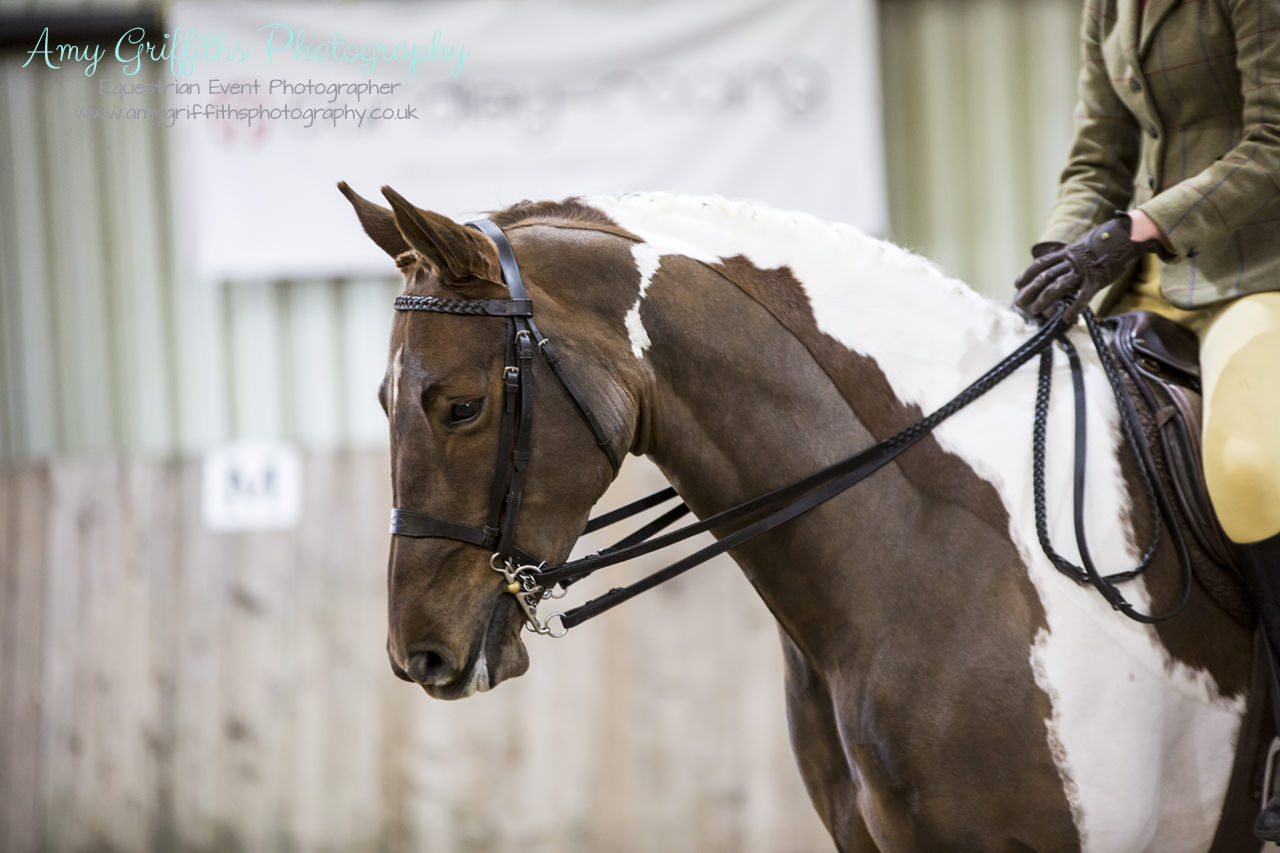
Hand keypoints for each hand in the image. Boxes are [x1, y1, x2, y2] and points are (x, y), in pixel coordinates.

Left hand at [1013, 213, 1163, 324]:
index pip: (1041, 264)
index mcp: (1066, 253)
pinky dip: (1073, 308)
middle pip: (1044, 277)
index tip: (1016, 284)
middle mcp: (1071, 261)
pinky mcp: (1096, 280)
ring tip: (1035, 312)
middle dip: (1029, 291)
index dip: (1027, 274)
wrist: (1125, 237)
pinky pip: (1083, 297)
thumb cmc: (1103, 244)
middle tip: (1019, 304)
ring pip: (1058, 286)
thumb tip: (1057, 266)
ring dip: (1044, 300)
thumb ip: (1068, 257)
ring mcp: (1083, 271)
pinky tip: (1066, 318)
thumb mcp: (1081, 246)